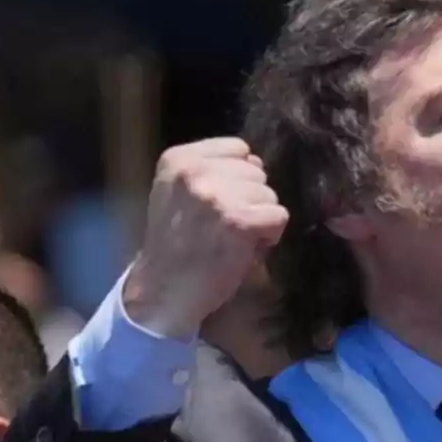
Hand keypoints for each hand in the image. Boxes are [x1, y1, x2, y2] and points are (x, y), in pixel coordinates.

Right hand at [122, 138, 287, 338]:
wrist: (163, 293)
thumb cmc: (176, 246)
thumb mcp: (179, 194)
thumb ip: (213, 171)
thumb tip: (258, 162)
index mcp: (177, 158)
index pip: (238, 148)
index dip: (238, 177)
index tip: (220, 204)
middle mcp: (195, 171)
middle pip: (257, 171)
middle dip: (250, 199)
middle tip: (226, 227)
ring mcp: (216, 194)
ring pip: (270, 194)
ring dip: (260, 218)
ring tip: (233, 239)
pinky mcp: (238, 220)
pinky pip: (279, 216)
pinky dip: (270, 236)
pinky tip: (245, 250)